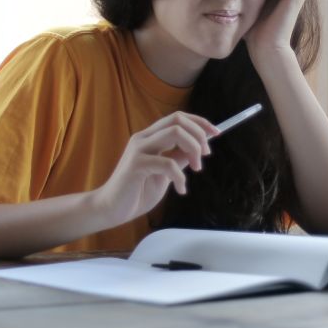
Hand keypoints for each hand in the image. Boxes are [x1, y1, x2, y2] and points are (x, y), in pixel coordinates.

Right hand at [94, 111, 217, 226]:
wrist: (111, 209)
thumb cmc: (136, 192)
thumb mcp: (164, 174)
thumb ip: (177, 159)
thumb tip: (197, 150)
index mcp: (150, 137)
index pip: (178, 117)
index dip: (200, 122)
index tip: (216, 133)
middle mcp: (143, 138)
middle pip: (178, 120)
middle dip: (199, 134)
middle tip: (206, 155)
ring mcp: (139, 149)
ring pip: (175, 133)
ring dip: (193, 149)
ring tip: (197, 168)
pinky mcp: (136, 164)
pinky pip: (168, 163)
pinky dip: (180, 176)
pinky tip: (180, 189)